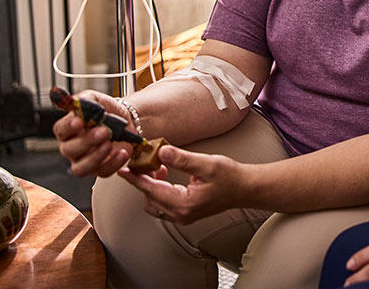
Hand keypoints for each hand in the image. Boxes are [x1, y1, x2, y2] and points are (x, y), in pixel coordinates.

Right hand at [52, 90, 132, 177]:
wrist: (126, 120)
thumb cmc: (106, 110)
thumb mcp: (95, 99)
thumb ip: (84, 100)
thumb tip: (76, 103)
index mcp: (68, 129)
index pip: (61, 129)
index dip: (68, 127)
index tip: (79, 121)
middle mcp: (72, 147)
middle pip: (69, 150)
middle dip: (86, 141)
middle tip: (103, 131)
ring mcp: (84, 161)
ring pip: (80, 168)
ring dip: (95, 156)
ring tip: (109, 143)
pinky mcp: (100, 169)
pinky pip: (103, 172)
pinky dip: (114, 163)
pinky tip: (122, 151)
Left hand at [116, 144, 251, 223]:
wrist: (245, 189)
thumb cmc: (230, 177)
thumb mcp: (206, 164)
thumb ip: (182, 159)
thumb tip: (161, 151)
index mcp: (183, 204)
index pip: (151, 190)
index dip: (135, 178)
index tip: (123, 169)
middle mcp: (180, 214)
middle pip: (149, 197)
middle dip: (143, 179)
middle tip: (143, 160)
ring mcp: (182, 216)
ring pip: (154, 202)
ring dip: (151, 184)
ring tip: (157, 165)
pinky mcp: (185, 212)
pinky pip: (163, 203)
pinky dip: (159, 189)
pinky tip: (165, 174)